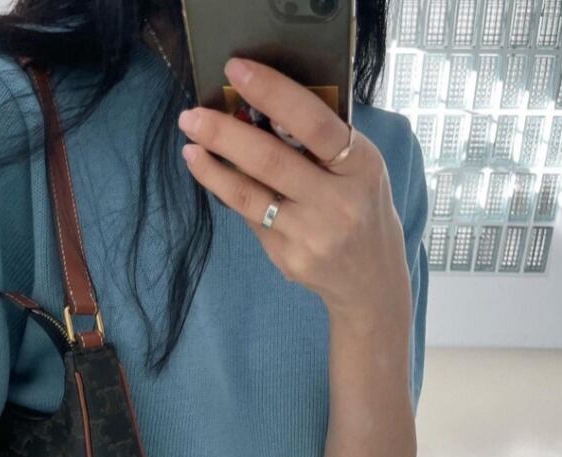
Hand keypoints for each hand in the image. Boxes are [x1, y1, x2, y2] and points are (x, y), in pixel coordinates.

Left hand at [177, 56, 411, 337]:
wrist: (372, 281)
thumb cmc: (363, 211)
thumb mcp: (361, 171)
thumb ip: (322, 144)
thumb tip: (256, 112)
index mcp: (361, 168)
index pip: (313, 123)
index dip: (272, 93)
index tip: (236, 70)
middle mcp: (337, 203)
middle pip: (269, 160)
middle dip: (223, 134)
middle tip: (191, 116)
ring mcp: (311, 236)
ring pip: (248, 196)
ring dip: (211, 169)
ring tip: (190, 147)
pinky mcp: (288, 260)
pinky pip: (252, 220)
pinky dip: (232, 196)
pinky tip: (217, 179)